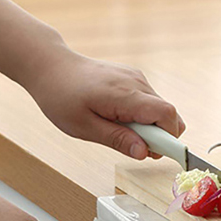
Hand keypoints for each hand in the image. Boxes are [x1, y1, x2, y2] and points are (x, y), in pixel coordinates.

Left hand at [22, 45, 185, 159]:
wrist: (51, 66)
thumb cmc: (61, 96)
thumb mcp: (85, 127)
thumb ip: (117, 140)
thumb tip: (144, 153)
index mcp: (125, 95)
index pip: (167, 115)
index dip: (170, 138)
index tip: (156, 154)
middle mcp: (137, 82)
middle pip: (170, 114)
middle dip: (161, 137)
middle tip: (136, 147)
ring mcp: (136, 78)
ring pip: (162, 110)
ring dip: (151, 128)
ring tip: (122, 132)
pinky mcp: (133, 78)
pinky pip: (151, 103)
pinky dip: (144, 117)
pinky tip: (121, 120)